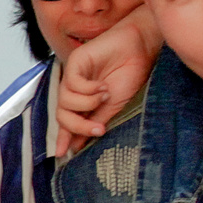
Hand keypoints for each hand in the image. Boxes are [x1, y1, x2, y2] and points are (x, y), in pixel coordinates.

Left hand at [54, 7, 160, 155]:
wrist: (140, 48)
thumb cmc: (130, 73)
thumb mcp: (113, 105)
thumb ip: (95, 121)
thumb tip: (79, 144)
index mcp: (83, 101)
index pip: (67, 120)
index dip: (64, 137)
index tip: (64, 154)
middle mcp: (75, 89)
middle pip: (62, 114)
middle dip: (78, 126)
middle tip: (99, 129)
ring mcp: (74, 75)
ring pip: (65, 101)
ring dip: (87, 104)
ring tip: (105, 96)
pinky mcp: (75, 61)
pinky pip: (73, 83)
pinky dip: (88, 89)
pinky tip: (102, 86)